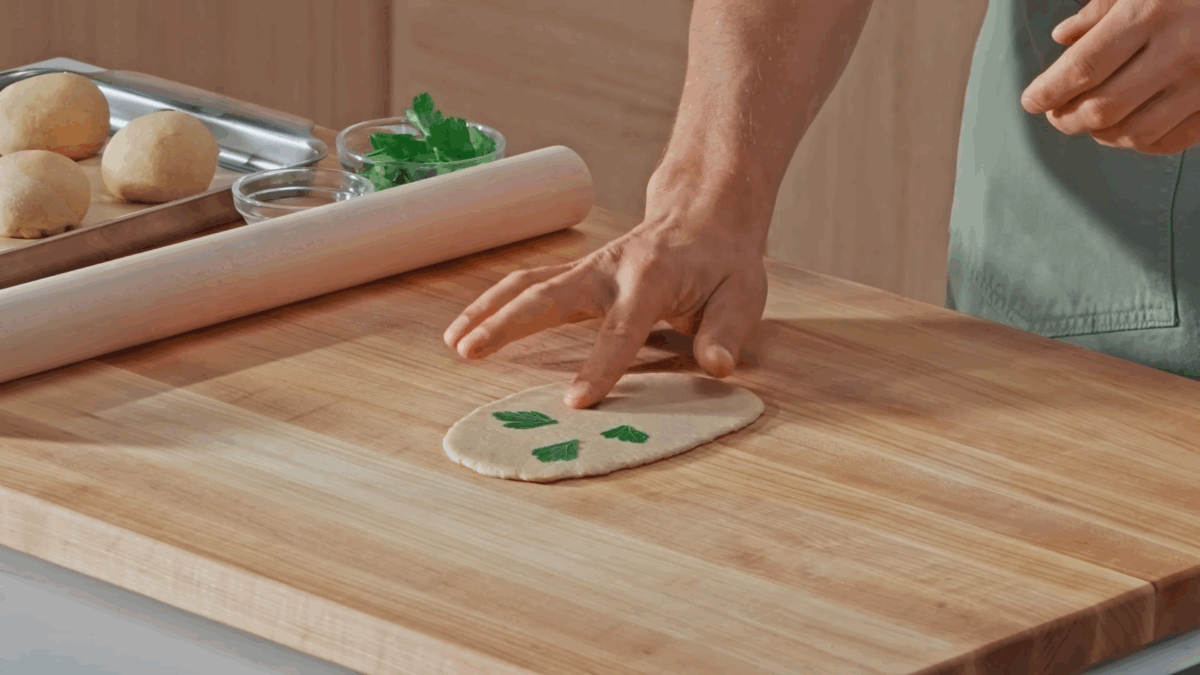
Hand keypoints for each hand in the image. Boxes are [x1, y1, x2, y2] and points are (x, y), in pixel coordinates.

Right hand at [443, 171, 769, 408]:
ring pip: (527, 284)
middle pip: (548, 295)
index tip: (577, 403)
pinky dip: (495, 303)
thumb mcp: (743, 295)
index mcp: (652, 278)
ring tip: (454, 343)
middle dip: (507, 325)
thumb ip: (726, 332)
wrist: (706, 214)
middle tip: (469, 352)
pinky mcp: (576, 273)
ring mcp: (588, 268)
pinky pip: (528, 284)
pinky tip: (469, 326)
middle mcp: (610, 269)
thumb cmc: (724, 261)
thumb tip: (717, 366)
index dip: (600, 366)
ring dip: (487, 311)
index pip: (622, 329)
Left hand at [1020, 0, 1199, 154]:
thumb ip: (1102, 10)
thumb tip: (1063, 39)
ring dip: (1099, 134)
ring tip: (1086, 123)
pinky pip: (1169, 142)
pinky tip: (1126, 129)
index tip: (1030, 101)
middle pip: (1102, 108)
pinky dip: (1138, 143)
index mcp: (1152, 13)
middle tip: (1055, 115)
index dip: (1048, 91)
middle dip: (1066, 119)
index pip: (1082, 68)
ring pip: (1133, 133)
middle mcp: (1179, 51)